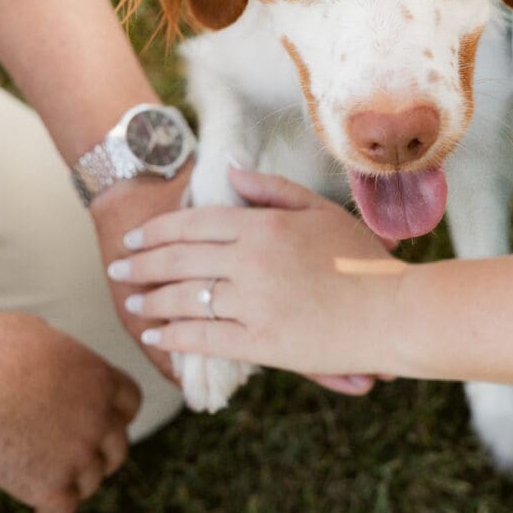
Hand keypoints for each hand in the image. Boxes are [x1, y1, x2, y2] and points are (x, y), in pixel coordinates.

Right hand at [0, 313, 139, 512]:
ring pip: (91, 481)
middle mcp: (99, 418)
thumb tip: (47, 346)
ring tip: (54, 482)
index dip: (118, 414)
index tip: (106, 421)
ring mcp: (78, 454)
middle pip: (117, 448)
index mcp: (99, 378)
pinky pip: (62, 512)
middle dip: (101, 454)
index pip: (130, 402)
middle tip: (79, 458)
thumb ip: (54, 347)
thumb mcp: (34, 331)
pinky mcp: (50, 485)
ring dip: (75, 484)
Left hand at [107, 168, 404, 378]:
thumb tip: (229, 170)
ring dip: (150, 299)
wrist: (394, 311)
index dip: (158, 231)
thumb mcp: (319, 209)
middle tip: (118, 267)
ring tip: (132, 301)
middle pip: (179, 259)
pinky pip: (204, 338)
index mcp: (263, 225)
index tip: (136, 238)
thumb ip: (271, 188)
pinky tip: (157, 334)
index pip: (194, 223)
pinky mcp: (262, 342)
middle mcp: (251, 260)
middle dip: (141, 262)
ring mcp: (254, 302)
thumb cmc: (361, 259)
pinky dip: (174, 336)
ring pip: (184, 298)